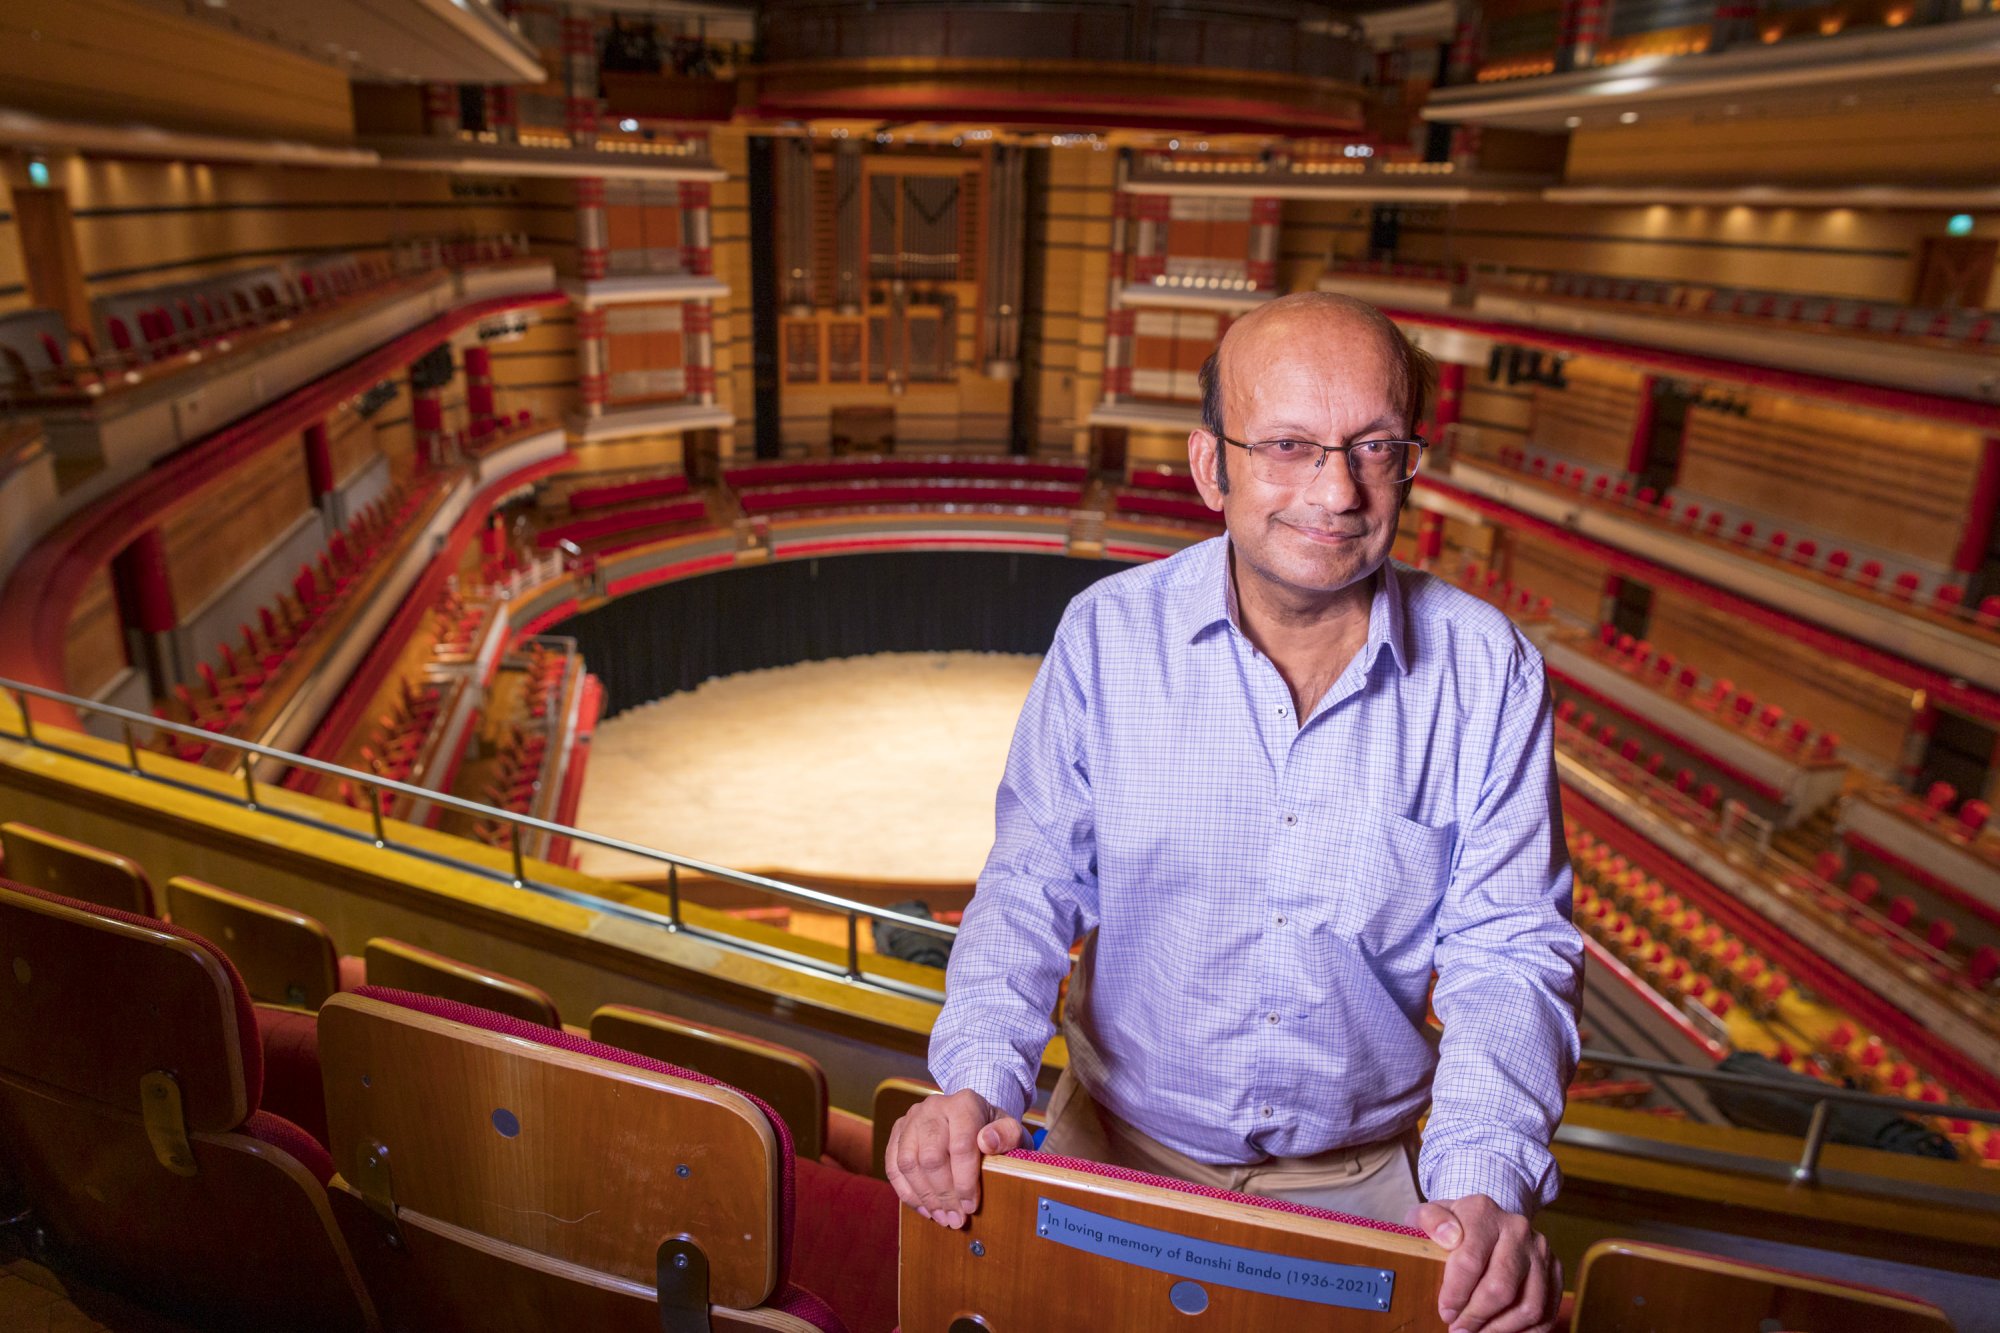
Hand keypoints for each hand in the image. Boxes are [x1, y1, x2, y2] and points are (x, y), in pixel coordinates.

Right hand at [884, 1088, 1027, 1228]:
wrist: (970, 1116)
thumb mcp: (1010, 1130)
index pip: (960, 1145)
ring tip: (942, 1217)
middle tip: (956, 1219)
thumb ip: (1007, 1135)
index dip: (965, 1181)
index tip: (971, 1206)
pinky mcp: (898, 1132)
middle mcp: (933, 1106)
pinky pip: (893, 1166)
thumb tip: (988, 1142)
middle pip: (931, 1157)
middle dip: (944, 1195)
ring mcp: (912, 1118)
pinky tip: (925, 1208)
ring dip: (925, 1197)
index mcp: (964, 1103)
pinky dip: (907, 1192)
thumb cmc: (992, 1129)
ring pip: (908, 1163)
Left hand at [1406, 1194, 1560, 1332]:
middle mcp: (1516, 1228)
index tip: (1446, 1313)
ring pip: (1529, 1305)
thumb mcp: (1427, 1216)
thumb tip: (1448, 1237)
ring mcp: (1540, 1250)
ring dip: (1501, 1329)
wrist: (1485, 1221)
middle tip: (1459, 1330)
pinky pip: (1548, 1311)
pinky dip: (1527, 1332)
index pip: (1469, 1261)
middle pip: (1501, 1287)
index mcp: (1482, 1212)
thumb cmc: (1451, 1226)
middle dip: (1477, 1317)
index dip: (1455, 1295)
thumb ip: (1429, 1220)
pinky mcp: (1554, 1269)